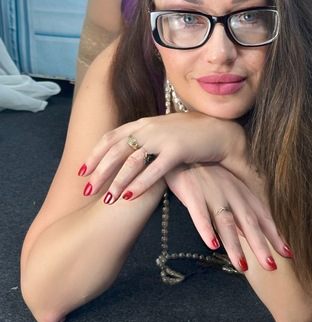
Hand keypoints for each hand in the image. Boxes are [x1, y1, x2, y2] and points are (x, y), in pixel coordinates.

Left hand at [78, 113, 247, 201]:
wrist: (219, 131)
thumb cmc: (190, 135)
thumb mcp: (162, 132)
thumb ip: (144, 139)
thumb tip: (126, 152)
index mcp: (143, 123)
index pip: (111, 138)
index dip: (94, 155)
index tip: (82, 171)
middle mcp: (149, 128)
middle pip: (116, 150)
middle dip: (99, 172)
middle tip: (87, 190)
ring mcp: (163, 138)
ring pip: (132, 161)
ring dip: (117, 180)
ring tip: (106, 198)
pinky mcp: (178, 150)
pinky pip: (154, 169)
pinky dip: (140, 183)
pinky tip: (129, 196)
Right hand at [165, 163, 289, 271]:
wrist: (181, 150)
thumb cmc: (205, 173)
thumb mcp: (227, 190)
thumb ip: (238, 212)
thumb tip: (249, 235)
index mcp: (241, 193)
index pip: (262, 217)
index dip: (275, 235)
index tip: (289, 253)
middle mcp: (231, 193)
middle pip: (249, 222)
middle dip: (260, 245)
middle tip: (272, 267)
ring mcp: (212, 193)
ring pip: (226, 222)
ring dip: (235, 245)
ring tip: (243, 266)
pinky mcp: (192, 193)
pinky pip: (199, 214)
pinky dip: (206, 229)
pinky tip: (212, 245)